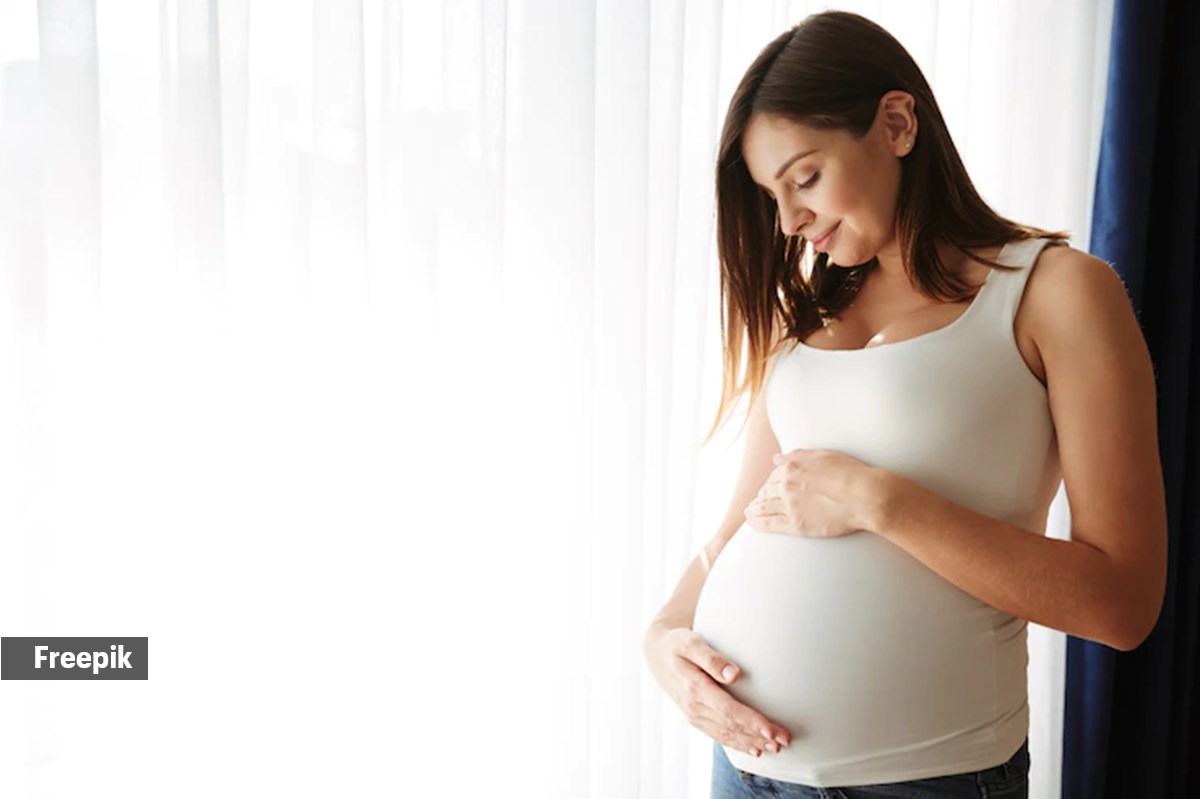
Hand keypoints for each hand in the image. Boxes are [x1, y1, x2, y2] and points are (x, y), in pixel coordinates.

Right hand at [642, 623, 790, 756]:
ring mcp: (694, 714)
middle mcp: (694, 706)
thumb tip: (734, 674)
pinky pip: (717, 734)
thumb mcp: (690, 643)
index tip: (772, 730)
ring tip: (774, 749)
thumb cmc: (677, 643)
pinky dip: (736, 743)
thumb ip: (711, 658)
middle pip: (731, 726)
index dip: (751, 722)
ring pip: (725, 734)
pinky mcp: (695, 717)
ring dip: (750, 742)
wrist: (656, 653)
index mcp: (694, 688)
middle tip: (783, 741)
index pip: (728, 710)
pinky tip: (752, 748)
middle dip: (758, 735)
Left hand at [743, 448, 884, 537]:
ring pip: (764, 507)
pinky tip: (751, 523)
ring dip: (754, 509)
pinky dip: (757, 523)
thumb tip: (776, 458)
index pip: (775, 475)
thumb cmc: (851, 473)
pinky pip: (769, 524)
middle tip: (756, 501)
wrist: (865, 496)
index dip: (770, 482)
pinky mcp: (795, 524)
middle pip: (767, 491)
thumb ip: (797, 456)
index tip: (769, 487)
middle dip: (761, 496)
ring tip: (749, 512)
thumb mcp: (823, 455)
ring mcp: (789, 505)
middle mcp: (786, 485)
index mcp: (792, 467)